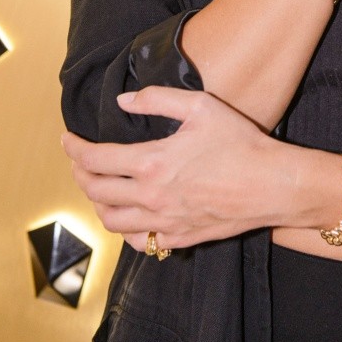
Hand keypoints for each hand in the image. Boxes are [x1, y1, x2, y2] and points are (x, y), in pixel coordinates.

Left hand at [61, 87, 291, 251]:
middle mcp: (151, 197)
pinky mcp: (180, 238)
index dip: (73, 149)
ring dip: (97, 203)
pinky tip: (128, 216)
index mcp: (151, 162)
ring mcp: (164, 222)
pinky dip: (124, 229)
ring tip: (99, 188)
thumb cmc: (241, 142)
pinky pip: (139, 242)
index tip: (67, 140)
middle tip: (79, 161)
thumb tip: (123, 101)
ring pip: (111, 221)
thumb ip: (157, 99)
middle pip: (96, 191)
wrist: (273, 185)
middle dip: (79, 174)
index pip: (95, 159)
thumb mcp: (201, 106)